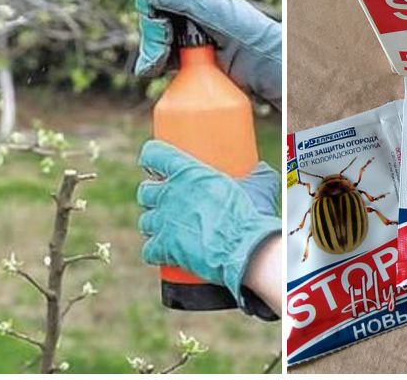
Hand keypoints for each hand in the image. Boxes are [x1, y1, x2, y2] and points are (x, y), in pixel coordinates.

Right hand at [134, 0, 281, 109]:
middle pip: (156, 22)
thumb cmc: (249, 32)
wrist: (268, 66)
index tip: (158, 29)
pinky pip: (167, 61)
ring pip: (159, 42)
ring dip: (151, 53)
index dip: (152, 13)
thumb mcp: (213, 9)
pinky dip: (157, 64)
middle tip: (158, 54)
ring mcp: (192, 39)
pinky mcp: (194, 61)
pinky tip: (155, 70)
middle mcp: (192, 16)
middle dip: (152, 37)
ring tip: (153, 66)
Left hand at [136, 140, 280, 309]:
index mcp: (187, 171)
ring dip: (155, 224)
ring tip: (168, 227)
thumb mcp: (259, 184)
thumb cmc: (251, 215)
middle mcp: (169, 193)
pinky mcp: (164, 247)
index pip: (154, 154)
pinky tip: (164, 252)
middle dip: (154, 195)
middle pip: (146, 190)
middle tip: (168, 200)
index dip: (153, 157)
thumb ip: (257, 174)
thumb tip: (261, 170)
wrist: (246, 249)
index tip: (157, 164)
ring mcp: (164, 222)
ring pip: (145, 220)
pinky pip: (148, 250)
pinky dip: (155, 251)